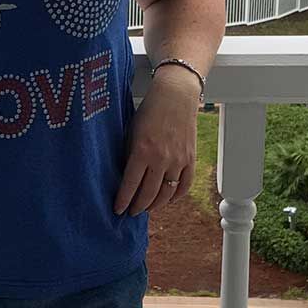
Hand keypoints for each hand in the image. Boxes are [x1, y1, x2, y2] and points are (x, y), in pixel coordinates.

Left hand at [115, 73, 199, 215]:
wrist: (176, 95)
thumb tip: (126, 179)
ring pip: (166, 194)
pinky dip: (175, 196)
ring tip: (146, 208)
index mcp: (142, 151)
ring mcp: (178, 160)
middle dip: (137, 206)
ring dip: (155, 205)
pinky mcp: (190, 159)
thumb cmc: (149, 110)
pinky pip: (184, 186)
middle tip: (131, 212)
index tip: (117, 210)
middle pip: (148, 194)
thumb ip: (129, 155)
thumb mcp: (131, 132)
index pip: (130, 185)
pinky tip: (167, 199)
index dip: (123, 201)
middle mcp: (161, 159)